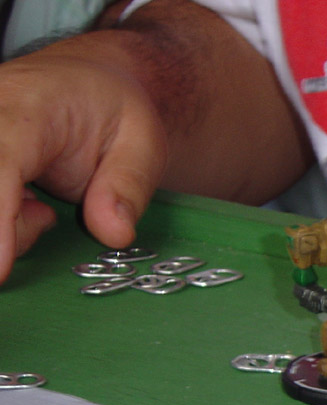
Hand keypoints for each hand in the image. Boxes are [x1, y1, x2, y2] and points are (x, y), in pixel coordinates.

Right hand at [0, 37, 166, 281]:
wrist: (85, 79)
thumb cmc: (114, 109)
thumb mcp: (144, 141)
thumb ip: (130, 186)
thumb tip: (115, 235)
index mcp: (28, 108)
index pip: (1, 162)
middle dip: (4, 226)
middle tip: (46, 218)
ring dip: (1, 223)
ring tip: (42, 207)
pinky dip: (0, 218)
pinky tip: (25, 203)